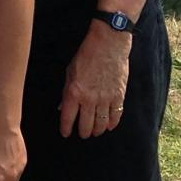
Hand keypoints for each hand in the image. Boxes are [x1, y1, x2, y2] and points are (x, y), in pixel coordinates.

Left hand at [59, 23, 129, 138]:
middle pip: (86, 124)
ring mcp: (105, 99)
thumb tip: (62, 107)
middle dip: (83, 132)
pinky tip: (109, 126)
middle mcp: (89, 99)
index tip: (65, 133)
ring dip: (97, 130)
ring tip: (94, 132)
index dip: (66, 128)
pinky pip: (116, 116)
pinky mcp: (119, 96)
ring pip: (101, 124)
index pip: (68, 117)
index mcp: (74, 92)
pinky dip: (112, 124)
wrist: (108, 46)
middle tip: (82, 134)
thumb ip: (66, 91)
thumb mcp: (69, 72)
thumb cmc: (86, 56)